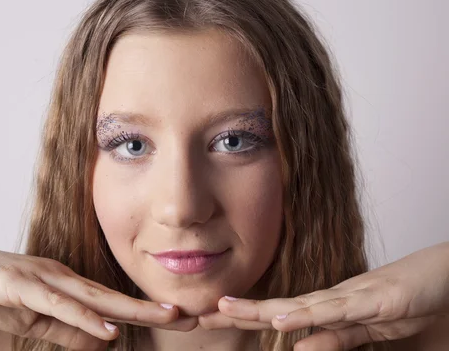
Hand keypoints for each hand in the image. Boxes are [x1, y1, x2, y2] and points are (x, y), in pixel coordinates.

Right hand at [0, 242, 194, 350]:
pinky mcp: (21, 284)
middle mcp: (61, 276)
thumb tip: (100, 343)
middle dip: (150, 308)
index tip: (176, 319)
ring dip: (129, 310)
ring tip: (164, 318)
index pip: (110, 302)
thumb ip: (65, 330)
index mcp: (66, 284)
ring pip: (93, 297)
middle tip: (188, 316)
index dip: (143, 312)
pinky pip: (58, 303)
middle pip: (112, 297)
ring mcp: (43, 277)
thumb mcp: (33, 319)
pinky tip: (106, 328)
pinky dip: (84, 317)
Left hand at [199, 242, 448, 349]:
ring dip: (262, 308)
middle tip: (199, 315)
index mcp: (325, 308)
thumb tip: (299, 349)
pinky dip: (311, 315)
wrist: (441, 278)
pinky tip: (284, 317)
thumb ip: (334, 340)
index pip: (277, 314)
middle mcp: (330, 299)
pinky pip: (338, 310)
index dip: (244, 317)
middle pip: (276, 306)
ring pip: (299, 305)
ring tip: (226, 310)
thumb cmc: (402, 302)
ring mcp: (350, 298)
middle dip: (238, 311)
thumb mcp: (362, 331)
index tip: (210, 320)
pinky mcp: (375, 300)